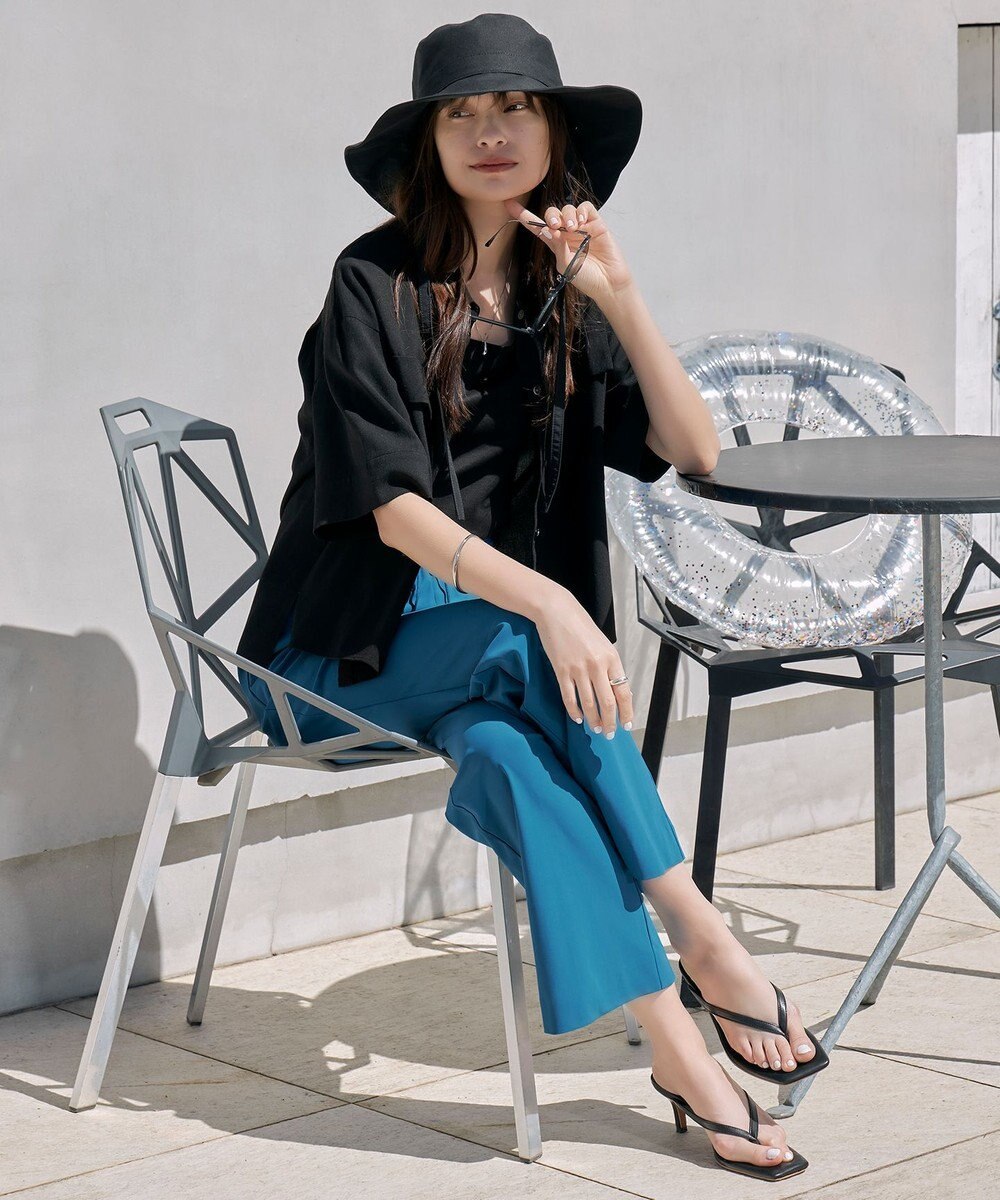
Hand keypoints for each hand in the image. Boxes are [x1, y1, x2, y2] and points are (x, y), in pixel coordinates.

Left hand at [503, 196, 634, 311]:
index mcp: (555, 243)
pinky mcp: (596, 223)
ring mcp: (582, 227)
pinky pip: (586, 208)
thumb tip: (550, 230)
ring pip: (568, 209)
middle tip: (556, 226)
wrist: (608, 283)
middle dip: (551, 216)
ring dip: (567, 215)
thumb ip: (558, 248)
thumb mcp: (566, 267)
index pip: (536, 226)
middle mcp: (567, 233)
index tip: (509, 204)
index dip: (523, 216)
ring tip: (572, 228)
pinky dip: (581, 211)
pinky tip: (582, 222)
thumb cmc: (587, 279)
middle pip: (552, 213)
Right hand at [533, 589, 633, 735]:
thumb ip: (609, 666)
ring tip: (595, 728)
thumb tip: (615, 690)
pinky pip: (569, 697)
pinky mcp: (561, 671)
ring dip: (593, 720)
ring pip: (589, 703)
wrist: (557, 611)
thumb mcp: (603, 644)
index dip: (626, 712)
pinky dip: (574, 711)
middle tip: (608, 733)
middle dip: (610, 722)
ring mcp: (578, 669)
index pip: (623, 692)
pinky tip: (577, 718)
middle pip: (608, 702)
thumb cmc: (581, 626)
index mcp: (612, 658)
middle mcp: (597, 665)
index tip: (626, 725)